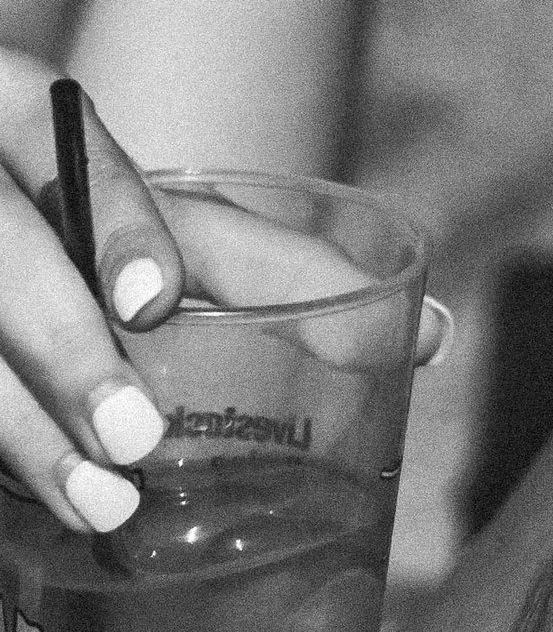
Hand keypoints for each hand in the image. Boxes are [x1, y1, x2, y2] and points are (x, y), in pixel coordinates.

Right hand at [0, 58, 445, 537]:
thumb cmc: (94, 247)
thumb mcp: (154, 227)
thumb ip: (268, 266)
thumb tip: (430, 334)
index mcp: (28, 124)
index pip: (70, 150)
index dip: (115, 227)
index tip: (153, 302)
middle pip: (8, 256)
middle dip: (66, 350)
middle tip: (136, 437)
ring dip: (27, 428)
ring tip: (102, 501)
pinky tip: (40, 507)